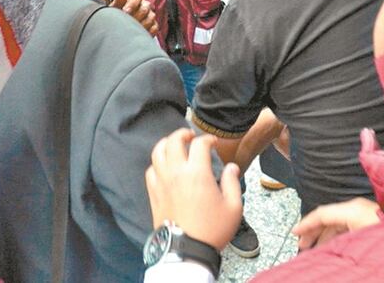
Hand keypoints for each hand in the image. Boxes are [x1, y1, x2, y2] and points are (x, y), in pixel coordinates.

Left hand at [109, 0, 157, 35]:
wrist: (120, 28)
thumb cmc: (117, 15)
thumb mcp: (115, 7)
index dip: (131, 4)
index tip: (125, 11)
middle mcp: (144, 4)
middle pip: (145, 8)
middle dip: (135, 16)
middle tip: (127, 23)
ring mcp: (150, 15)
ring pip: (150, 18)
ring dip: (141, 25)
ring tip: (132, 29)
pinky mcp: (154, 25)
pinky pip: (154, 27)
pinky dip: (147, 31)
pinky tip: (139, 33)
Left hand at [146, 129, 242, 250]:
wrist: (188, 250)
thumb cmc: (212, 230)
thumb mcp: (233, 207)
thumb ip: (232, 182)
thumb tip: (232, 167)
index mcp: (197, 173)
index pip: (200, 144)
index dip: (208, 139)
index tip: (214, 143)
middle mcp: (176, 173)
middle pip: (173, 141)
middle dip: (183, 134)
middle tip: (190, 136)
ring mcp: (162, 182)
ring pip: (158, 152)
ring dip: (166, 144)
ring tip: (174, 144)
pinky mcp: (154, 193)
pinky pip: (150, 170)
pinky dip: (157, 163)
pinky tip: (164, 166)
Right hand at [291, 198, 380, 249]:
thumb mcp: (357, 242)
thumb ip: (336, 245)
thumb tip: (321, 253)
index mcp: (351, 210)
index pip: (321, 214)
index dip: (305, 224)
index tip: (294, 233)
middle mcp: (357, 208)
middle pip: (328, 218)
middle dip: (313, 232)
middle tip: (302, 246)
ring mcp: (365, 212)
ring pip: (338, 222)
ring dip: (325, 236)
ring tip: (317, 250)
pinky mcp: (372, 219)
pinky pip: (347, 225)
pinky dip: (337, 236)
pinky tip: (336, 248)